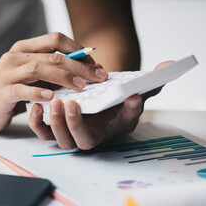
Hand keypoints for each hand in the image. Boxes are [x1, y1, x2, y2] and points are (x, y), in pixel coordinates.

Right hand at [0, 32, 107, 131]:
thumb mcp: (32, 76)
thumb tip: (86, 73)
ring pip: (38, 68)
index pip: (55, 38)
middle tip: (98, 77)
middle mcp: (15, 56)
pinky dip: (37, 93)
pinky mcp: (2, 91)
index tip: (95, 64)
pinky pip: (21, 89)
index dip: (78, 50)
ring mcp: (6, 73)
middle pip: (52, 55)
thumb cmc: (11, 90)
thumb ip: (52, 72)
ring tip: (80, 86)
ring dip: (63, 77)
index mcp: (25, 48)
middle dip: (79, 66)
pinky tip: (51, 98)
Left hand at [28, 61, 172, 149]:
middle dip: (73, 124)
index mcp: (110, 128)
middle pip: (79, 140)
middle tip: (71, 103)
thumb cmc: (112, 98)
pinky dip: (37, 122)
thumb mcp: (133, 90)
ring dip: (56, 122)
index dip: (125, 114)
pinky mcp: (52, 127)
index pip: (118, 126)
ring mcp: (69, 133)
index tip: (129, 98)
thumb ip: (149, 82)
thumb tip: (169, 65)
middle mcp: (89, 135)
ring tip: (55, 101)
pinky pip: (42, 132)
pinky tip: (37, 105)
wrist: (95, 97)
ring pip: (60, 138)